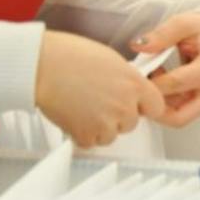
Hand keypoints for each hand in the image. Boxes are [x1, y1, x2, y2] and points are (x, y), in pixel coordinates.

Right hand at [35, 31, 164, 148]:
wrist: (43, 66)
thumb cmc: (70, 56)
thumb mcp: (111, 60)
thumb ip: (127, 80)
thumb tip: (129, 90)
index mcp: (135, 84)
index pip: (157, 106)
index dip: (144, 106)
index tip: (136, 105)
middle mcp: (125, 106)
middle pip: (132, 122)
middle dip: (118, 116)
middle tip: (99, 101)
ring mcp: (107, 123)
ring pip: (112, 135)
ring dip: (101, 126)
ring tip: (84, 106)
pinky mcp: (87, 135)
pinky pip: (91, 142)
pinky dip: (83, 134)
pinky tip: (74, 115)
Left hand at [130, 13, 199, 126]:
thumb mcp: (186, 24)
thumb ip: (162, 34)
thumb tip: (138, 45)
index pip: (173, 85)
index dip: (150, 81)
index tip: (136, 73)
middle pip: (177, 117)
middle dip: (154, 107)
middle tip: (142, 89)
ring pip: (178, 118)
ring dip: (160, 104)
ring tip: (155, 80)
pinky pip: (182, 113)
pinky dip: (168, 103)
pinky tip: (164, 84)